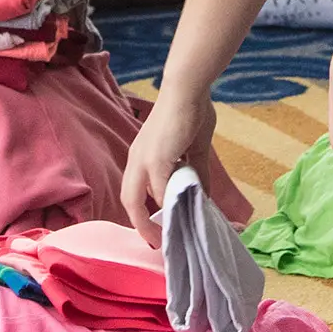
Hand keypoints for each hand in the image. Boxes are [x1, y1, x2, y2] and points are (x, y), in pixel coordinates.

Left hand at [120, 87, 216, 249]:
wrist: (189, 89)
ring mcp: (143, 159)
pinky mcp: (156, 158)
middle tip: (158, 242)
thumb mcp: (195, 149)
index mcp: (142, 156)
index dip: (143, 213)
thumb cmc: (192, 112)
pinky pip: (157, 189)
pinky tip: (180, 209)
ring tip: (167, 234)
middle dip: (141, 225)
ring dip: (151, 219)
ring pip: (136, 199)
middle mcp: (137, 160)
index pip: (135, 192)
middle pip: (128, 201)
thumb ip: (197, 174)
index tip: (157, 230)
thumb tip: (204, 196)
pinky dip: (166, 202)